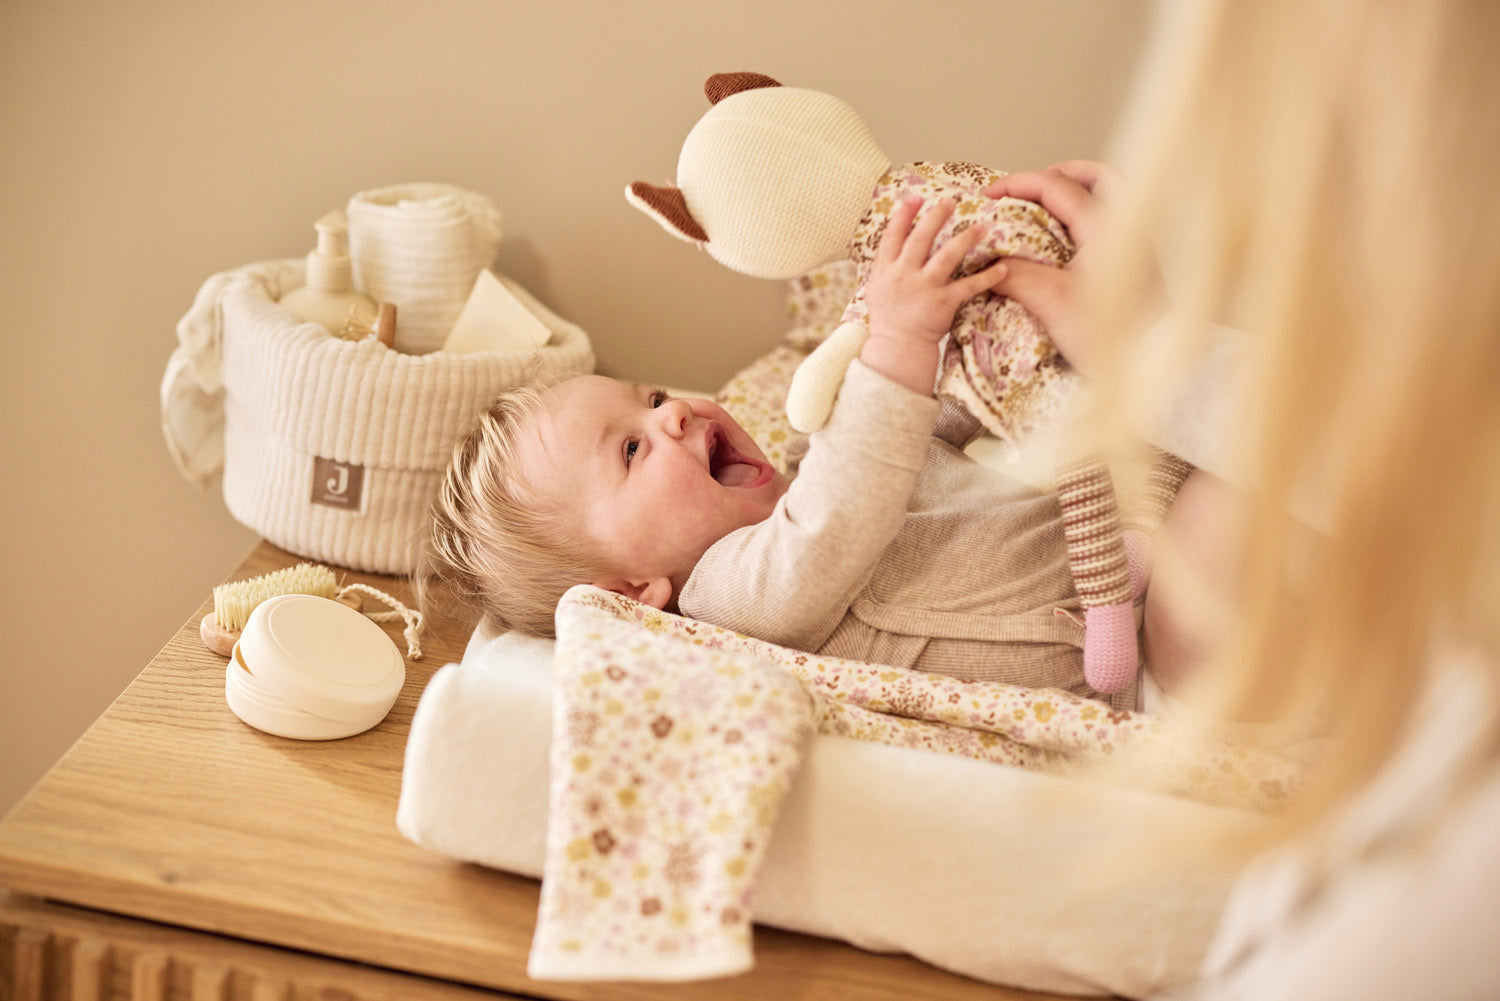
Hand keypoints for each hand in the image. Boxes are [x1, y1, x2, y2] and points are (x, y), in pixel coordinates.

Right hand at [860, 195, 1006, 394]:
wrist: (897, 346)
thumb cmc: (889, 316)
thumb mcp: (877, 286)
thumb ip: (886, 262)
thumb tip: (895, 236)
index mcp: (886, 269)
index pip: (892, 236)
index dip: (903, 215)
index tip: (914, 198)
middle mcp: (904, 275)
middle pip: (920, 239)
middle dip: (935, 217)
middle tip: (951, 201)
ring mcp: (924, 288)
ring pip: (946, 257)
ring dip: (965, 239)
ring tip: (982, 226)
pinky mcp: (943, 303)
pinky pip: (969, 286)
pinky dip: (987, 277)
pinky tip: (1003, 267)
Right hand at [982, 160, 1143, 375]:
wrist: (1153, 361)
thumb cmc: (1111, 334)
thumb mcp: (1054, 303)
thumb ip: (1018, 276)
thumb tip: (991, 261)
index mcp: (1103, 226)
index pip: (1056, 186)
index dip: (1018, 184)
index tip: (988, 196)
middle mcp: (1125, 226)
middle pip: (1097, 177)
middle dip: (1058, 175)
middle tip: (1027, 189)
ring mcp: (1137, 243)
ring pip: (1111, 196)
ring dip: (1078, 192)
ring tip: (1048, 208)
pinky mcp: (1140, 262)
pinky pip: (1114, 220)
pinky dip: (1088, 216)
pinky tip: (1068, 239)